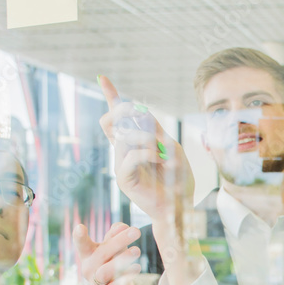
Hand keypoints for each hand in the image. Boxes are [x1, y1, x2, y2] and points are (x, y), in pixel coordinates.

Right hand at [73, 222, 141, 284]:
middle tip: (136, 231)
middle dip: (119, 241)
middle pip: (100, 254)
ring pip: (105, 272)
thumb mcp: (114, 246)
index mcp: (88, 254)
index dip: (79, 237)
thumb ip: (116, 234)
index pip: (82, 244)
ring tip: (137, 250)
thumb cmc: (113, 262)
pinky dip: (125, 278)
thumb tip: (123, 226)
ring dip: (121, 260)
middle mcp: (88, 269)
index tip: (80, 227)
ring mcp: (95, 284)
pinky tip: (136, 267)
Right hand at [98, 76, 195, 224]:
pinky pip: (130, 156)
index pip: (117, 117)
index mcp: (134, 143)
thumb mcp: (172, 148)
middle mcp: (123, 152)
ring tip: (163, 151)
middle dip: (126, 111)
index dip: (110, 97)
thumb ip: (156, 130)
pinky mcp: (124, 179)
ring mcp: (121, 165)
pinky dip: (147, 154)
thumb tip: (142, 110)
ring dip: (146, 137)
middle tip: (145, 116)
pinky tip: (159, 161)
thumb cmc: (178, 179)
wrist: (180, 206)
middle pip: (111, 120)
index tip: (103, 78)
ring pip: (123, 137)